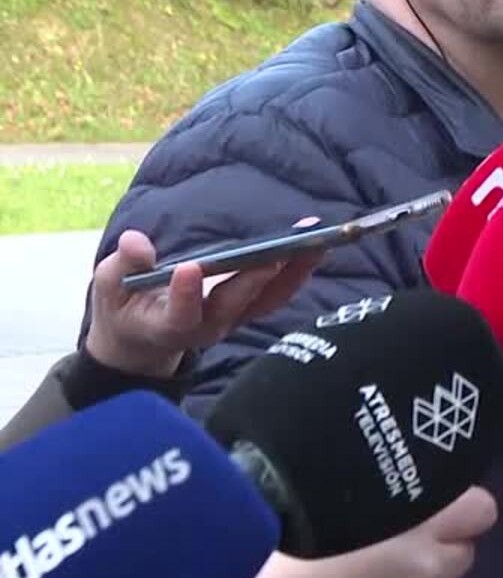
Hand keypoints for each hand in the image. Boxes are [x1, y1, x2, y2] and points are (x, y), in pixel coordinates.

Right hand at [85, 227, 325, 377]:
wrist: (142, 338)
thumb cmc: (124, 308)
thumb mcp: (111, 288)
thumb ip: (123, 267)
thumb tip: (134, 241)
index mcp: (167, 325)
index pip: (179, 314)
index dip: (183, 295)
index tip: (187, 268)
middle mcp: (207, 327)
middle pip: (237, 303)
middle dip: (261, 273)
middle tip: (285, 243)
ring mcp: (232, 320)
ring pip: (268, 300)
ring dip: (294, 270)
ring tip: (316, 238)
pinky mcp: (247, 310)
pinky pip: (278, 294)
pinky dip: (297, 270)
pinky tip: (315, 244)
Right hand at [233, 486, 497, 577]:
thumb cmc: (270, 542)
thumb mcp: (319, 498)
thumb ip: (358, 493)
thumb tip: (359, 486)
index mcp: (420, 522)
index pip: (480, 509)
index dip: (456, 509)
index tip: (426, 506)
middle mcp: (428, 571)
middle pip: (461, 556)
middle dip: (435, 550)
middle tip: (391, 545)